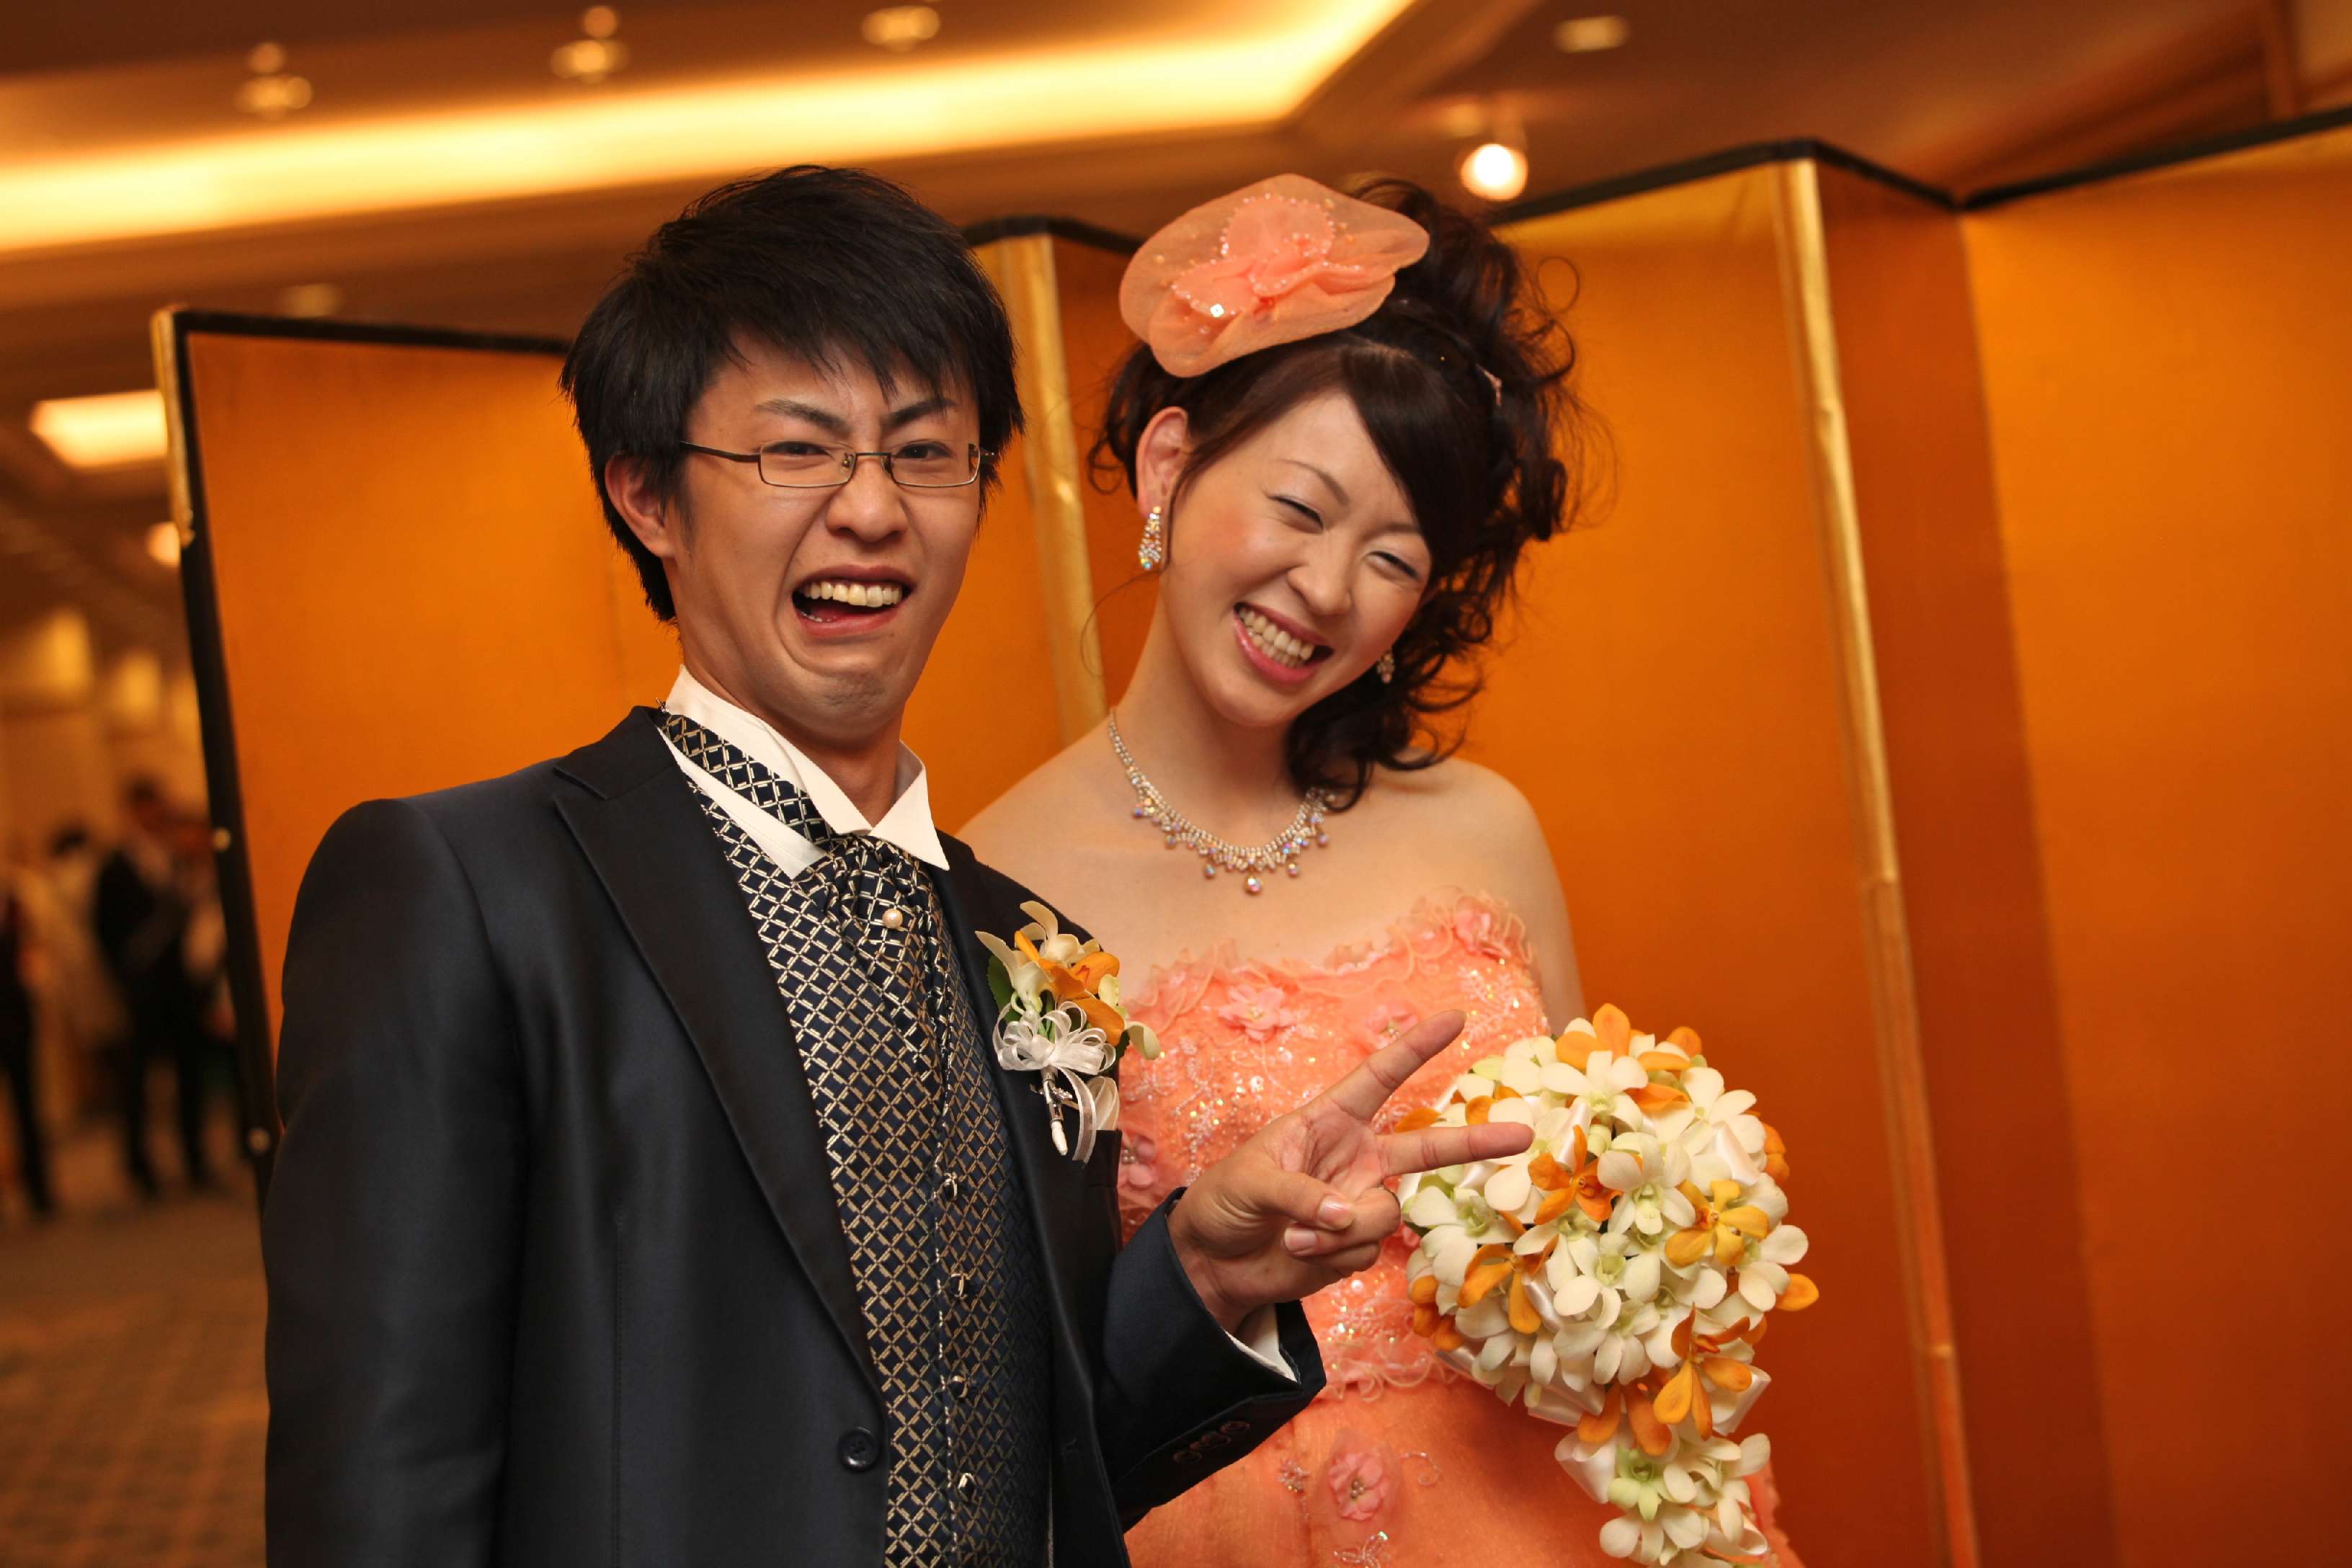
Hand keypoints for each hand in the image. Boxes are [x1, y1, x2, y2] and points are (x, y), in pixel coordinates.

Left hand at [1166, 1010, 1531, 1331]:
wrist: (1214, 1261)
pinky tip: (1297, 1253)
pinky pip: (1365, 1251)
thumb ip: (1301, 1193)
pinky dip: (1330, 1257)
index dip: (1416, 1048)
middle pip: (1426, 1148)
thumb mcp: (1251, 1181)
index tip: (1455, 1018)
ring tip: (1291, 1235)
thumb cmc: (1224, 1200)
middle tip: (1523, 1133)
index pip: (1379, 1077)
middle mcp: (1355, 1157)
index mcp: (1328, 1121)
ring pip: (1386, 1215)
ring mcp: (1360, 1202)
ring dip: (1338, 1231)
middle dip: (1475, 1143)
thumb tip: (1343, 1213)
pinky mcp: (1356, 1245)